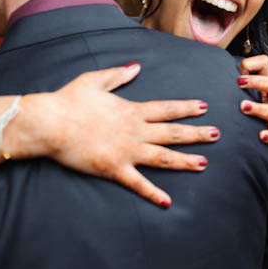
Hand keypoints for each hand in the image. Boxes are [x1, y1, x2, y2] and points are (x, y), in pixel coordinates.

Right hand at [17, 63, 218, 207]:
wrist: (49, 122)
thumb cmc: (69, 100)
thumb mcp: (95, 80)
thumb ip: (118, 74)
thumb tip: (136, 67)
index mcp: (132, 110)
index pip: (167, 109)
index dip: (187, 108)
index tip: (205, 107)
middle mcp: (135, 131)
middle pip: (172, 133)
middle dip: (196, 134)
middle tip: (217, 135)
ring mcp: (126, 151)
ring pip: (163, 157)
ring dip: (185, 161)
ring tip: (204, 163)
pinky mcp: (113, 168)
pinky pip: (138, 183)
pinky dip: (153, 193)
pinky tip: (168, 201)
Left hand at [237, 55, 267, 164]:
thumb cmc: (262, 114)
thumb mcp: (254, 96)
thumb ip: (239, 86)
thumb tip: (214, 74)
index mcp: (266, 88)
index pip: (266, 66)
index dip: (254, 63)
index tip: (239, 72)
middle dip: (258, 81)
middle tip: (240, 82)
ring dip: (258, 108)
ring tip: (243, 107)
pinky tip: (262, 136)